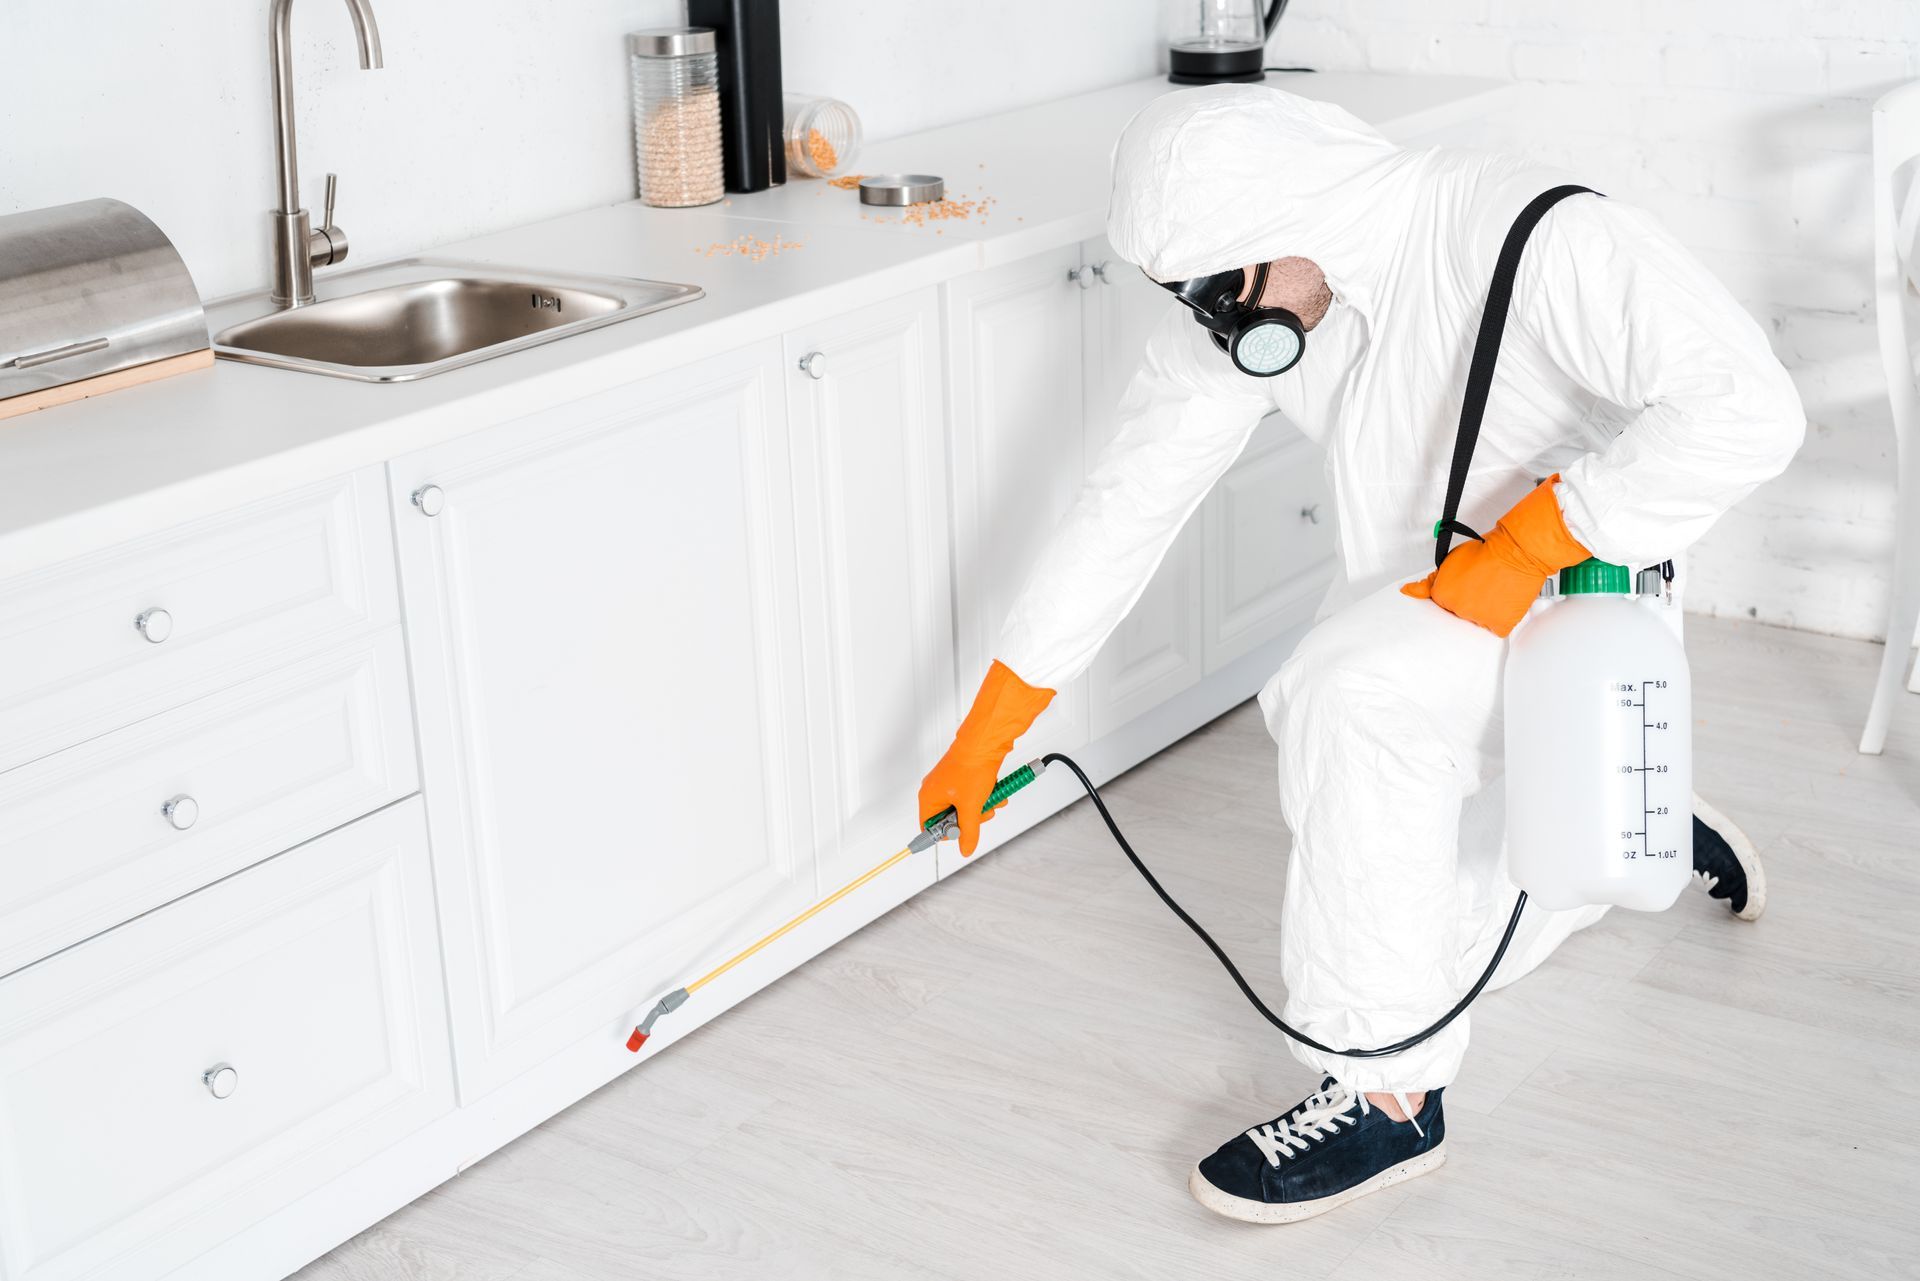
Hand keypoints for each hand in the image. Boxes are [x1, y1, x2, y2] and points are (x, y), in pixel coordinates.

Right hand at [917, 660, 1054, 855]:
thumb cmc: (971, 766)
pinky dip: (985, 797)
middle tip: (980, 813)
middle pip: (951, 819)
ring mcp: (951, 783)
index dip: (947, 834)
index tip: (963, 833)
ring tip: (991, 800)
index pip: (930, 828)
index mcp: (929, 797)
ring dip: (982, 808)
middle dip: (971, 819)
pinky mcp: (964, 777)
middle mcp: (936, 790)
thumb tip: (966, 848)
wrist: (987, 741)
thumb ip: (968, 832)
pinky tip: (995, 793)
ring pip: (965, 808)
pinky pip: (973, 796)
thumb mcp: (971, 807)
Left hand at [1402, 476, 1590, 636]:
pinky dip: (1501, 618)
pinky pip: (1496, 629)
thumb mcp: (1451, 560)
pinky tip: (1503, 602)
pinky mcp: (1499, 625)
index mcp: (1442, 594)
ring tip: (1495, 589)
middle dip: (1469, 600)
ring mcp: (1479, 619)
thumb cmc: (1487, 551)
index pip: (1443, 602)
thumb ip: (1429, 581)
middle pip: (1460, 612)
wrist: (1517, 551)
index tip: (1467, 582)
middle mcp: (1458, 609)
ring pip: (1478, 621)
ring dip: (1485, 609)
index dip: (1457, 590)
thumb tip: (1407, 591)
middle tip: (1483, 584)